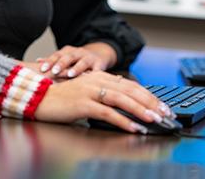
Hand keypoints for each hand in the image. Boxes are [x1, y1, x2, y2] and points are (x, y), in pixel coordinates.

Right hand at [33, 70, 173, 133]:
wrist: (38, 96)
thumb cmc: (61, 97)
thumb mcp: (85, 89)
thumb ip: (103, 90)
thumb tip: (122, 93)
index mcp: (99, 76)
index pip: (130, 84)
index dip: (148, 95)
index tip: (162, 106)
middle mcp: (97, 81)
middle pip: (130, 90)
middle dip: (151, 102)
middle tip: (166, 113)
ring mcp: (90, 91)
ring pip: (122, 100)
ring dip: (141, 110)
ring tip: (155, 120)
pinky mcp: (83, 104)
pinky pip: (108, 113)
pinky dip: (123, 120)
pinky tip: (134, 127)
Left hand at [36, 43, 116, 78]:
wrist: (99, 54)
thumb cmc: (77, 60)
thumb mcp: (66, 58)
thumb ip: (53, 60)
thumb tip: (36, 62)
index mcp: (67, 51)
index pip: (57, 55)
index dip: (49, 61)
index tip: (42, 69)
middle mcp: (78, 53)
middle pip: (68, 57)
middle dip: (61, 64)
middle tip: (54, 71)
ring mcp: (89, 58)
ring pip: (82, 62)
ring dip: (76, 68)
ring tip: (70, 74)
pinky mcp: (100, 64)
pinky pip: (97, 70)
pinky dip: (95, 74)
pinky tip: (91, 80)